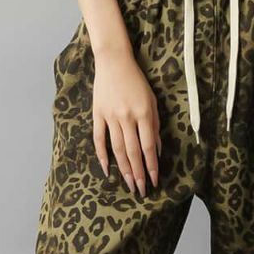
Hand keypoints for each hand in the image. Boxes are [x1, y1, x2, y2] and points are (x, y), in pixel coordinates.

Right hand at [91, 46, 161, 194]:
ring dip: (123, 169)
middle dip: (138, 173)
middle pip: (133, 152)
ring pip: (117, 149)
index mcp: (144, 113)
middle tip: (141, 190)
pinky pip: (99, 139)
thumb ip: (155, 125)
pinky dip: (102, 155)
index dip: (151, 166)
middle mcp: (127, 117)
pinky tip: (107, 169)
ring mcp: (110, 117)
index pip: (148, 146)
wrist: (114, 62)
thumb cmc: (137, 81)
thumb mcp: (152, 100)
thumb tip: (156, 150)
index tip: (154, 180)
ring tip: (128, 184)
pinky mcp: (98, 115)